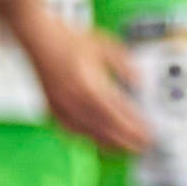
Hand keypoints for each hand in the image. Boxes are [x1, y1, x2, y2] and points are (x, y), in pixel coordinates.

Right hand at [38, 32, 153, 157]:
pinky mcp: (51, 109)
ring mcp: (61, 107)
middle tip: (141, 147)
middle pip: (105, 129)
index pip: (118, 114)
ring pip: (88, 134)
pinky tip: (93, 139)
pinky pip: (70, 131)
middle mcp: (75, 100)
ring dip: (107, 144)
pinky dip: (85, 138)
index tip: (148, 134)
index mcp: (90, 86)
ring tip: (122, 148)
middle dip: (126, 141)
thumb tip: (138, 81)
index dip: (135, 127)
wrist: (38, 37)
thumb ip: (124, 65)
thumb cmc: (67, 39)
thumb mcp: (104, 46)